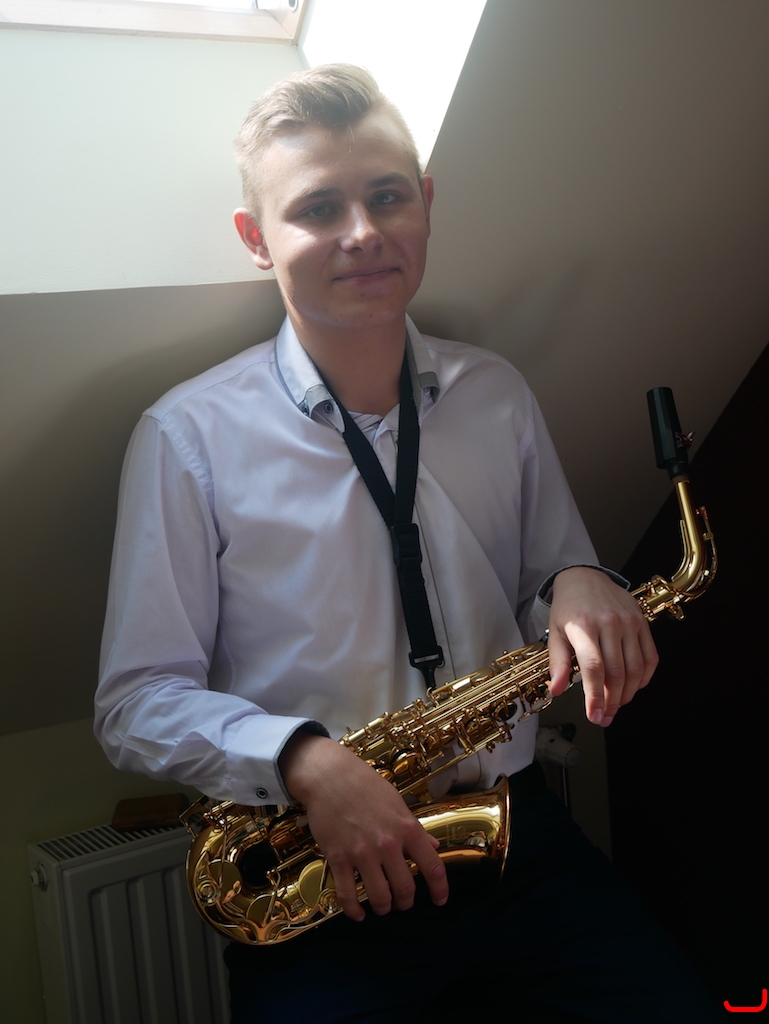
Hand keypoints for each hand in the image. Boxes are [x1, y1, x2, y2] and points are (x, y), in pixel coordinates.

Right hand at [279, 733, 448, 920]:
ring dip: (383, 907)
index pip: (433, 867)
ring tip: (382, 905)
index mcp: (407, 828)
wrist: (330, 776)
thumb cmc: (366, 785)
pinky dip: (354, 911)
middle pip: (405, 889)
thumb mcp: (397, 802)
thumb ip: (415, 828)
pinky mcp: (338, 858)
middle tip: (402, 902)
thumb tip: (433, 846)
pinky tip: (359, 913)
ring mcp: (362, 853)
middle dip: (405, 902)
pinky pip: (347, 895)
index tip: (440, 900)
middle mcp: (387, 844)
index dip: (440, 889)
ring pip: (379, 897)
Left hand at [547, 567, 657, 725]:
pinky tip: (633, 688)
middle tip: (604, 717)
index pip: (593, 668)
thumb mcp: (555, 632)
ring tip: (615, 706)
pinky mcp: (642, 622)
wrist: (585, 577)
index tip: (594, 716)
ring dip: (627, 694)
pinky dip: (644, 678)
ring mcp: (629, 622)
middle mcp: (609, 623)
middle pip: (617, 672)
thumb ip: (557, 662)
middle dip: (611, 702)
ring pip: (635, 669)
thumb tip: (557, 690)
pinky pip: (650, 657)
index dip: (595, 696)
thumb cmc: (568, 608)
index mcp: (583, 626)